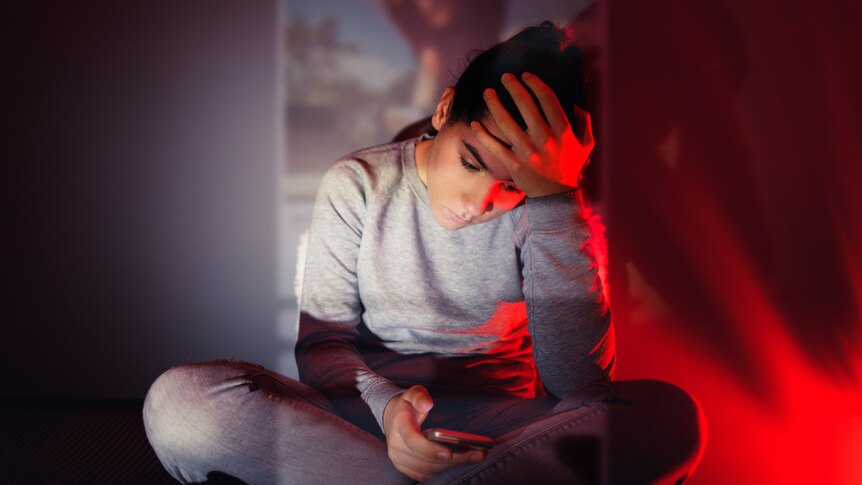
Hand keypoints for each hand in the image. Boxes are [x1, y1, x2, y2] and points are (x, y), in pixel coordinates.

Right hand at [383, 385, 484, 480]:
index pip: (413, 441)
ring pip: (426, 469)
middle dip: (452, 459)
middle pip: (424, 459)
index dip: (431, 449)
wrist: (393, 418)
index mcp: (399, 424)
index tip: (449, 453)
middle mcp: (396, 444)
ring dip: (450, 465)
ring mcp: (398, 458)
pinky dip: (442, 470)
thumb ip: (420, 396)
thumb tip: (427, 404)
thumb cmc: (409, 406)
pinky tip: (458, 461)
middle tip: (476, 453)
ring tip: (473, 456)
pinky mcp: (404, 467)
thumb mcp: (413, 393)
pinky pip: (424, 474)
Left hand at [471, 72, 594, 197]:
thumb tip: (576, 103)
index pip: (547, 99)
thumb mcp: (586, 144)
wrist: (557, 197)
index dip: (535, 83)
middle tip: (504, 77)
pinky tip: (475, 124)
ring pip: (506, 122)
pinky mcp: (514, 165)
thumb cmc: (571, 167)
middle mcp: (544, 139)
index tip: (526, 75)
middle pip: (525, 105)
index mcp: (563, 131)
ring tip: (487, 92)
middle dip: (513, 87)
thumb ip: (584, 122)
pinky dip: (483, 135)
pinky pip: (495, 147)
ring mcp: (528, 152)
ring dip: (494, 104)